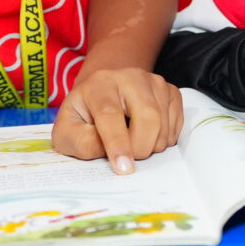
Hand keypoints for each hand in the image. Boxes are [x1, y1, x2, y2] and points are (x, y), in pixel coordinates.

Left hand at [53, 67, 182, 173]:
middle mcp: (130, 76)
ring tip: (135, 144)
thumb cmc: (84, 116)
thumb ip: (80, 143)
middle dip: (141, 148)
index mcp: (99, 84)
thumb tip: (108, 152)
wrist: (103, 95)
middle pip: (148, 117)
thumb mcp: (68, 132)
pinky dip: (165, 139)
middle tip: (129, 159)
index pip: (110, 114)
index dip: (117, 144)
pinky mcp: (171, 91)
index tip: (124, 169)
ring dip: (152, 146)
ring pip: (164, 123)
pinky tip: (149, 136)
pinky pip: (177, 124)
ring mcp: (154, 82)